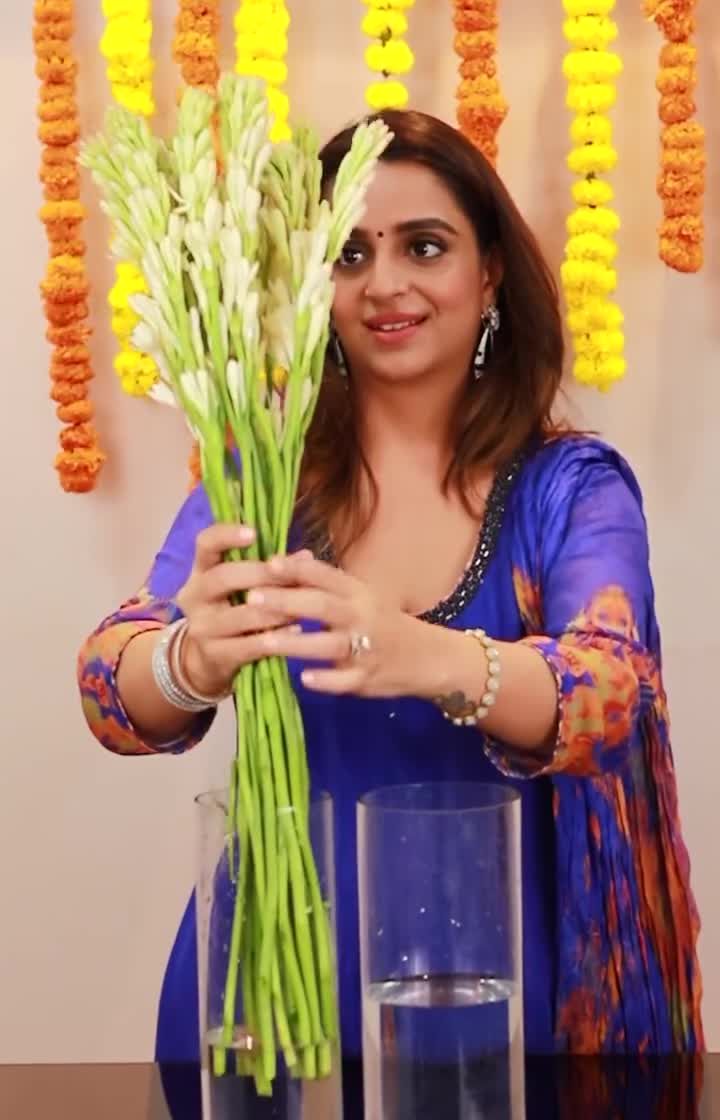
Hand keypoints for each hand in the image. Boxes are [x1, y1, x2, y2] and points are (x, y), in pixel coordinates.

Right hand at [174, 523, 310, 697]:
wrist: (207, 659)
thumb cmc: (232, 610)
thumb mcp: (241, 587)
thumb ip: (270, 570)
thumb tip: (306, 556)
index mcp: (200, 571)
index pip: (205, 543)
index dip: (226, 535)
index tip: (253, 533)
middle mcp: (194, 596)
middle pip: (223, 577)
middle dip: (261, 574)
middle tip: (289, 573)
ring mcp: (201, 627)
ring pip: (240, 615)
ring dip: (275, 609)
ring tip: (302, 605)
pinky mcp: (214, 654)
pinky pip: (249, 645)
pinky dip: (276, 637)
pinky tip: (296, 631)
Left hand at [246, 552, 444, 698]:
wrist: (428, 658)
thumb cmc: (382, 622)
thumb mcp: (359, 597)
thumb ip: (323, 584)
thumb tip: (280, 562)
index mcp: (358, 592)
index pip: (325, 576)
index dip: (296, 569)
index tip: (267, 563)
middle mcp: (362, 616)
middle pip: (321, 606)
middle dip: (286, 602)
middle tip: (251, 599)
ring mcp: (366, 648)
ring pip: (328, 644)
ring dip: (296, 643)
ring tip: (264, 642)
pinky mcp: (367, 678)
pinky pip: (345, 679)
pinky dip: (325, 679)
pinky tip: (303, 678)